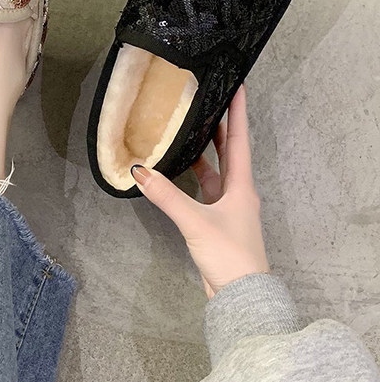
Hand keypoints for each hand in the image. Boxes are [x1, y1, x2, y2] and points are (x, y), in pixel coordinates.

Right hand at [131, 85, 269, 297]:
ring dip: (207, 151)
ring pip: (217, 171)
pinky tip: (180, 171)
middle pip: (230, 152)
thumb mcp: (195, 222)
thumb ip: (165, 196)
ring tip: (191, 129)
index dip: (239, 112)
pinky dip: (194, 177)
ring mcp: (229, 208)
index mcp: (242, 186)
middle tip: (210, 101)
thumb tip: (138, 171)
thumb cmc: (229, 254)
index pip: (240, 140)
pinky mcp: (217, 223)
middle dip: (221, 126)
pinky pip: (205, 190)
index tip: (238, 85)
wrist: (241, 296)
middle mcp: (238, 193)